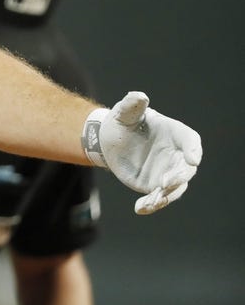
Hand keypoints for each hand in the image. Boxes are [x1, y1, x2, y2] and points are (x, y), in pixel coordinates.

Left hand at [82, 91, 201, 213]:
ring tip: (153, 200)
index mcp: (175, 134)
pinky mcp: (154, 185)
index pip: (191, 141)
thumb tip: (139, 96)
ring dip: (166, 195)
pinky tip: (140, 208)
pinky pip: (157, 198)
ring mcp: (167, 172)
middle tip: (166, 183)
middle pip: (186, 169)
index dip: (193, 150)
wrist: (110, 139)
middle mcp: (176, 155)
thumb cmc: (123, 121)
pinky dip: (151, 205)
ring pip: (175, 188)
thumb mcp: (125, 112)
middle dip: (179, 176)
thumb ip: (132, 105)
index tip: (193, 158)